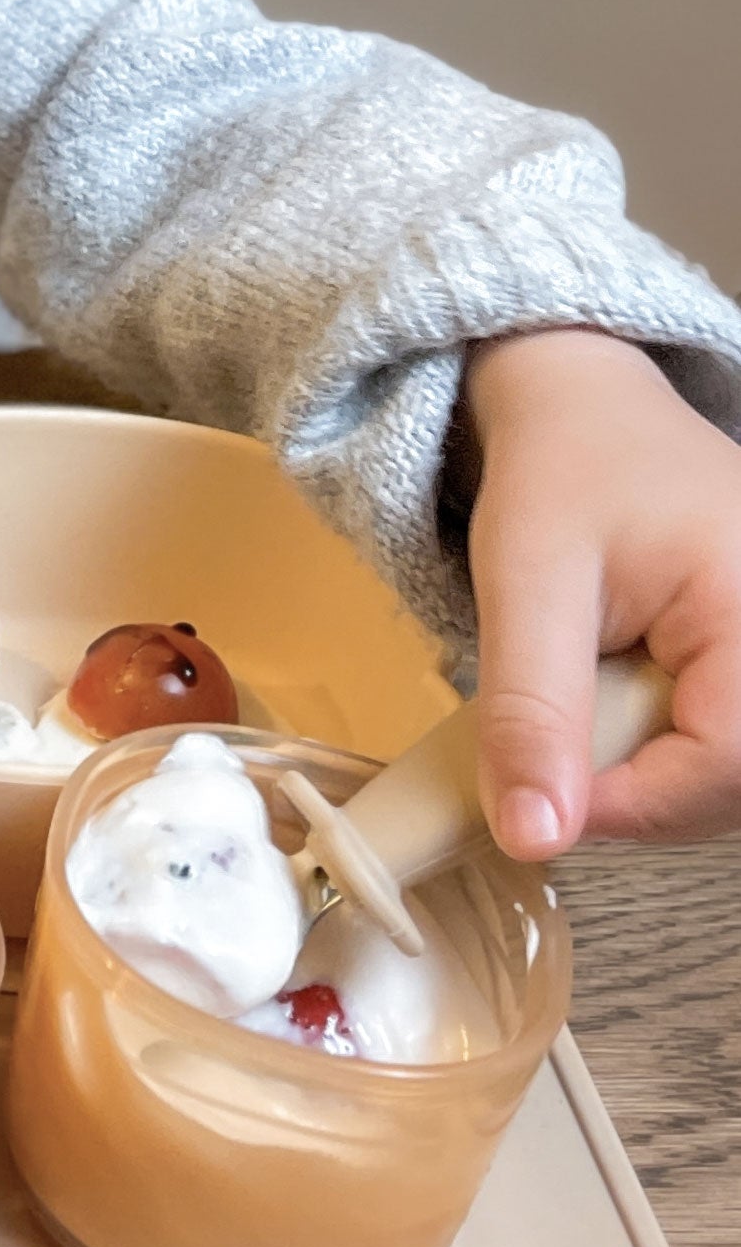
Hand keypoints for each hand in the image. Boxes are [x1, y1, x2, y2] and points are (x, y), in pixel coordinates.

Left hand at [464, 326, 740, 853]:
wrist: (590, 408)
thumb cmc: (563, 472)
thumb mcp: (525, 579)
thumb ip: (531, 709)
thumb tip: (533, 839)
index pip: (723, 769)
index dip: (629, 806)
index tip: (537, 800)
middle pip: (730, 784)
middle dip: (633, 785)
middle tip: (554, 735)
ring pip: (723, 774)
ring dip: (642, 765)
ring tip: (588, 688)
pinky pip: (720, 742)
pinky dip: (658, 741)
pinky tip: (619, 692)